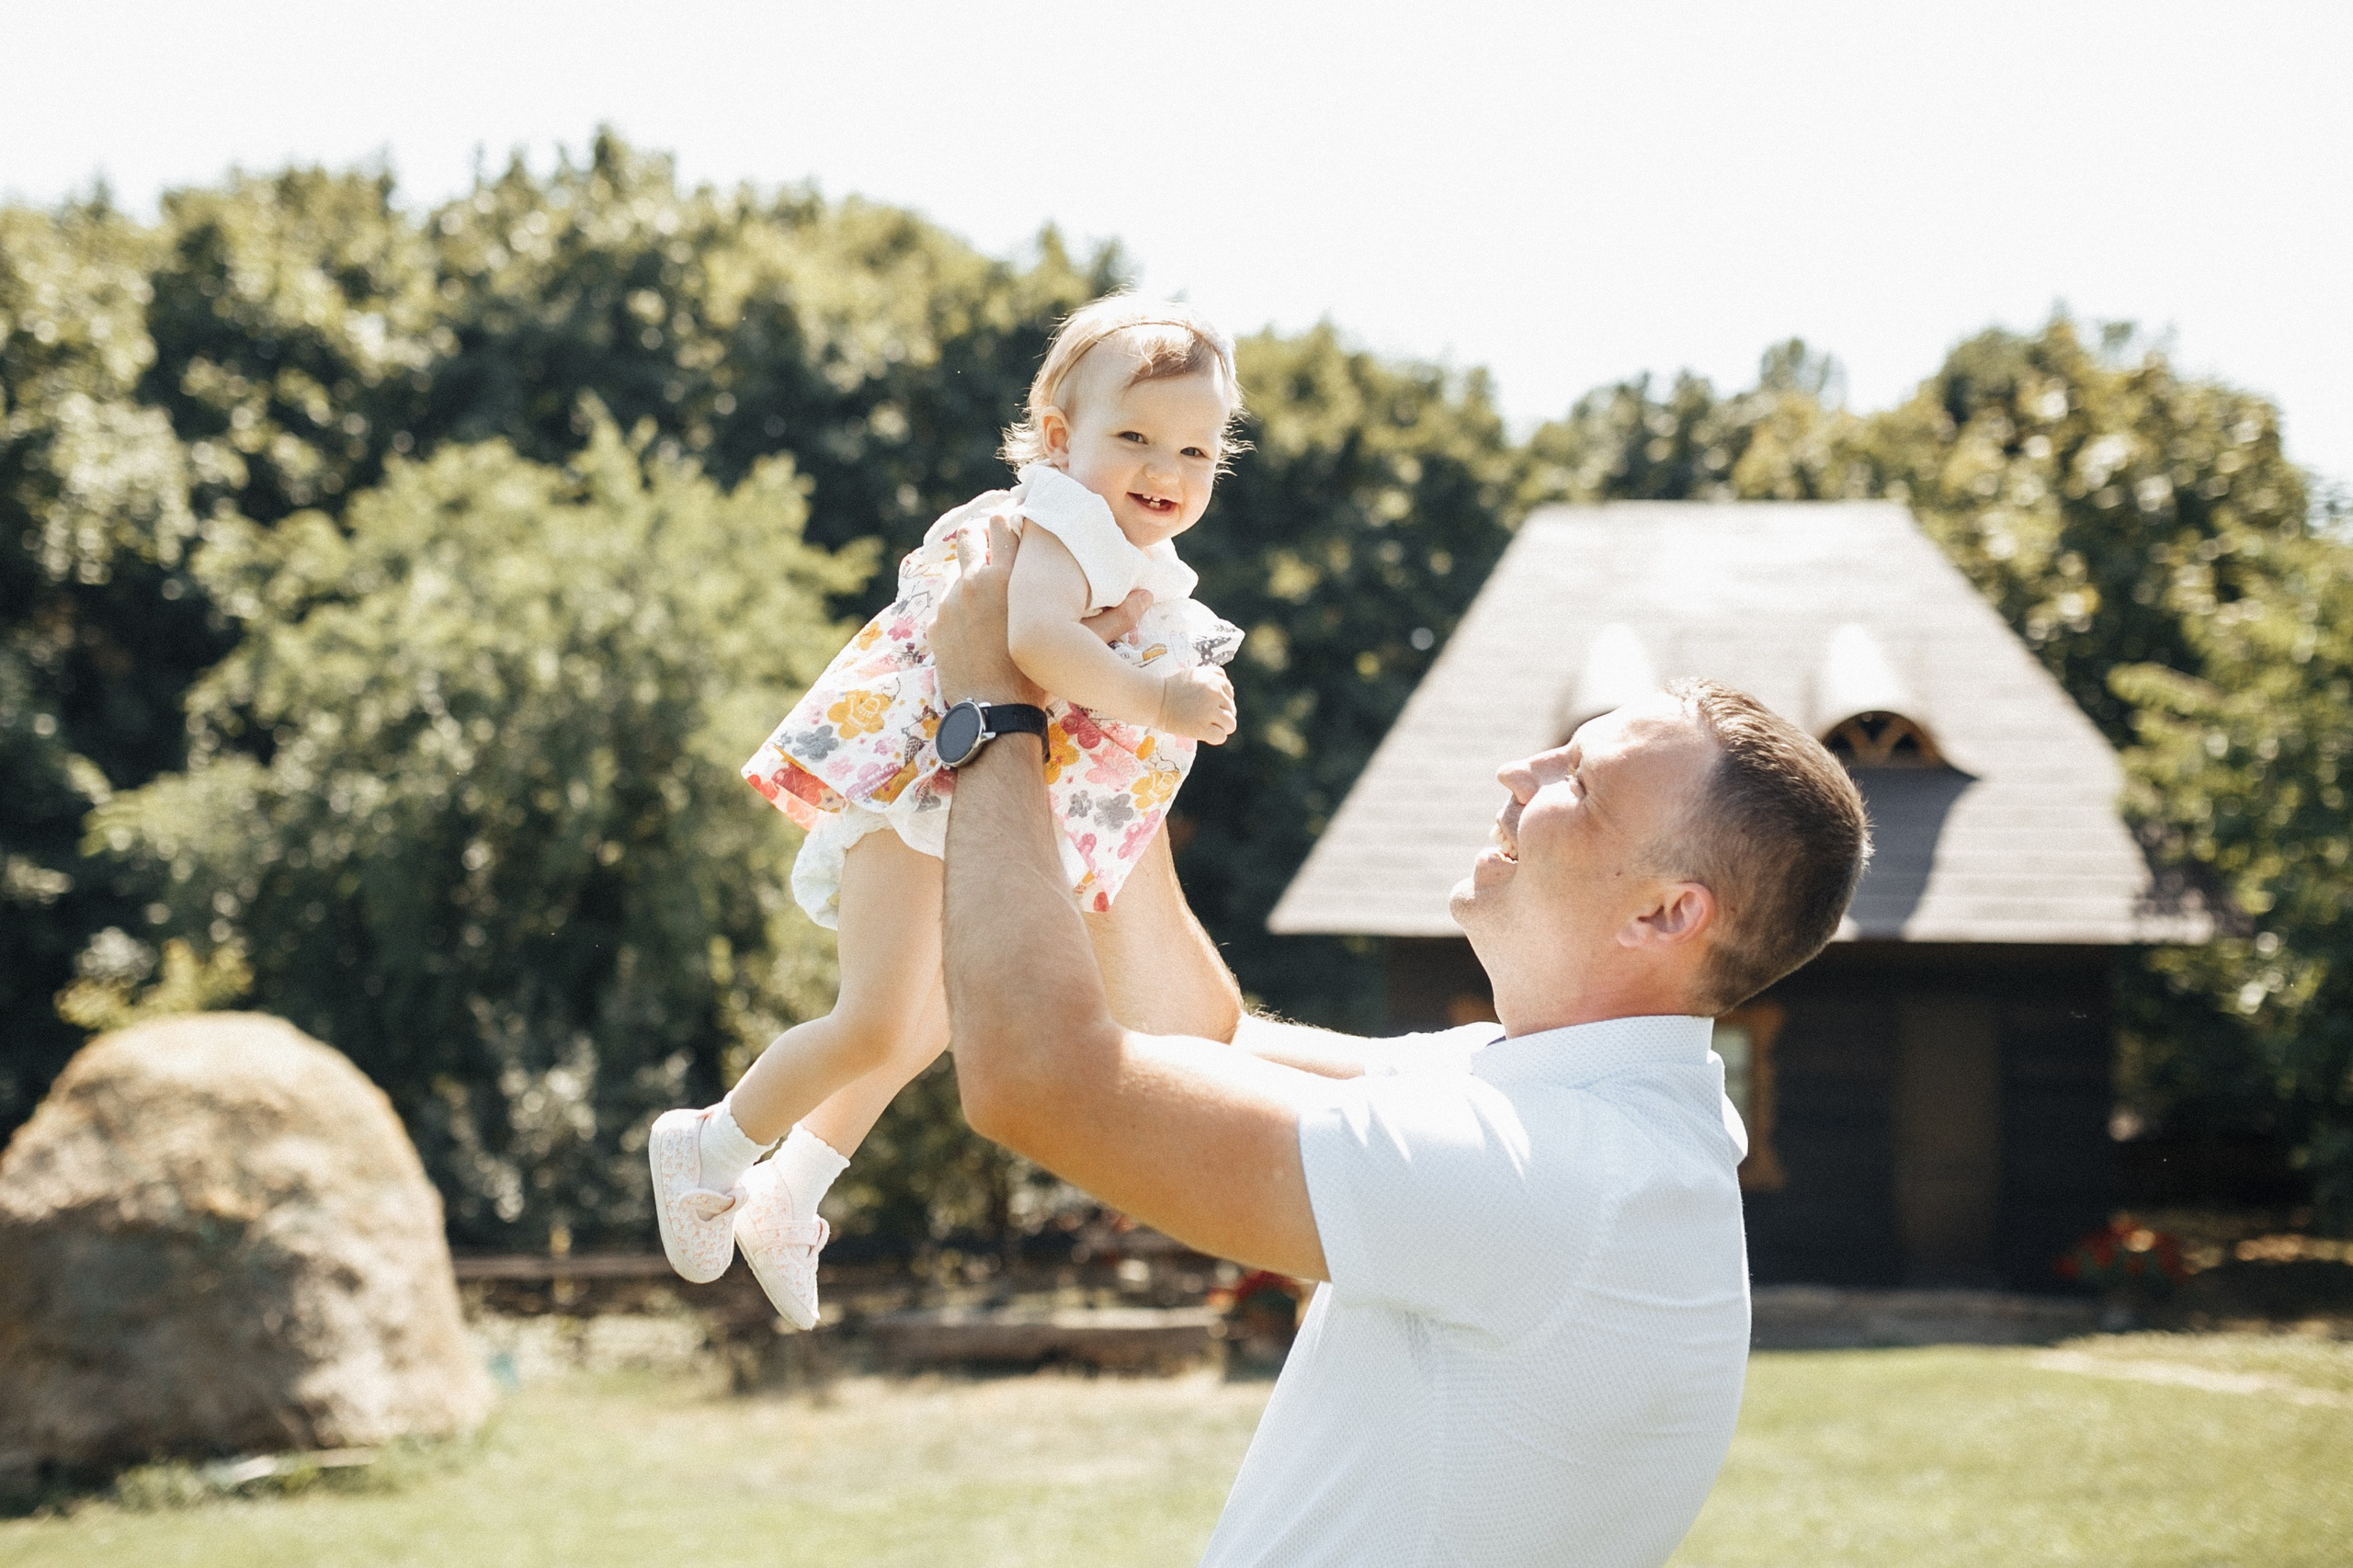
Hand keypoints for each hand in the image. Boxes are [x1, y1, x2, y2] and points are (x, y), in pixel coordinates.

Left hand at [940, 519, 1152, 704]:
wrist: (994, 712)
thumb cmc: (1039, 676)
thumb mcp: (1081, 644)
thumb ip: (1116, 618)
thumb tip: (1148, 596)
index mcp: (1012, 578)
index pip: (1006, 526)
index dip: (1010, 519)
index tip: (1015, 520)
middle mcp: (976, 582)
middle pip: (972, 535)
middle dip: (981, 535)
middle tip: (992, 542)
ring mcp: (951, 603)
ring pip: (955, 569)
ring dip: (967, 571)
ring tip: (982, 587)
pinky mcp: (936, 625)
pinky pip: (944, 605)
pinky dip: (957, 608)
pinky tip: (969, 624)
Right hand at [1156, 665, 1236, 744]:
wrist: (1155, 700)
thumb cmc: (1173, 688)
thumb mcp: (1195, 672)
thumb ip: (1214, 675)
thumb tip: (1231, 691)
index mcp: (1214, 680)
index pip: (1230, 694)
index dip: (1220, 701)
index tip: (1206, 704)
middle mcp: (1215, 693)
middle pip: (1231, 710)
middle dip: (1219, 714)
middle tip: (1202, 715)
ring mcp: (1209, 711)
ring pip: (1230, 724)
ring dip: (1220, 727)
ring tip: (1206, 725)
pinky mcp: (1201, 727)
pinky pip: (1221, 737)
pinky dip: (1214, 737)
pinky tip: (1203, 733)